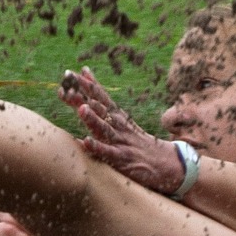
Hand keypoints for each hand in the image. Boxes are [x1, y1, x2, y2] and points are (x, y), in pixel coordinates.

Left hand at [59, 66, 183, 194]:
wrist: (165, 163)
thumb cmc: (137, 143)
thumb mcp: (122, 125)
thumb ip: (104, 113)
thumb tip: (84, 100)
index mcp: (117, 117)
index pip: (100, 96)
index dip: (86, 85)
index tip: (71, 73)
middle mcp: (118, 125)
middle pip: (99, 106)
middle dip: (84, 93)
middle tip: (70, 81)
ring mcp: (120, 141)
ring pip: (104, 127)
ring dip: (93, 117)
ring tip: (81, 108)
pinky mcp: (122, 158)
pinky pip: (108, 152)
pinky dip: (97, 146)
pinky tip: (86, 141)